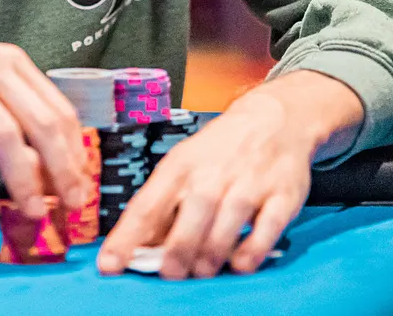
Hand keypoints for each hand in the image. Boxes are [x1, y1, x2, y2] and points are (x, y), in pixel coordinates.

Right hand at [0, 34, 92, 217]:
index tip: (81, 184)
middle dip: (61, 171)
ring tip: (31, 211)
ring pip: (6, 138)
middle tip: (69, 204)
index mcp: (6, 59)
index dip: (74, 151)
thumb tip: (44, 163)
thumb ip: (5, 113)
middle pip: (41, 123)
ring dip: (23, 182)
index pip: (58, 107)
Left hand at [98, 70, 363, 279]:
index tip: (110, 264)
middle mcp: (214, 173)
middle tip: (169, 274)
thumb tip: (140, 247)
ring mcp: (250, 183)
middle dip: (176, 252)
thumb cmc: (221, 149)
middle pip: (189, 217)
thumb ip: (165, 205)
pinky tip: (240, 264)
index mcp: (180, 165)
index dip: (126, 238)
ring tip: (201, 272)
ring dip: (210, 255)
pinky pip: (266, 230)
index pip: (146, 206)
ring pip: (226, 225)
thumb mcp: (184, 164)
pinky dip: (252, 251)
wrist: (275, 118)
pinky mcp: (282, 196)